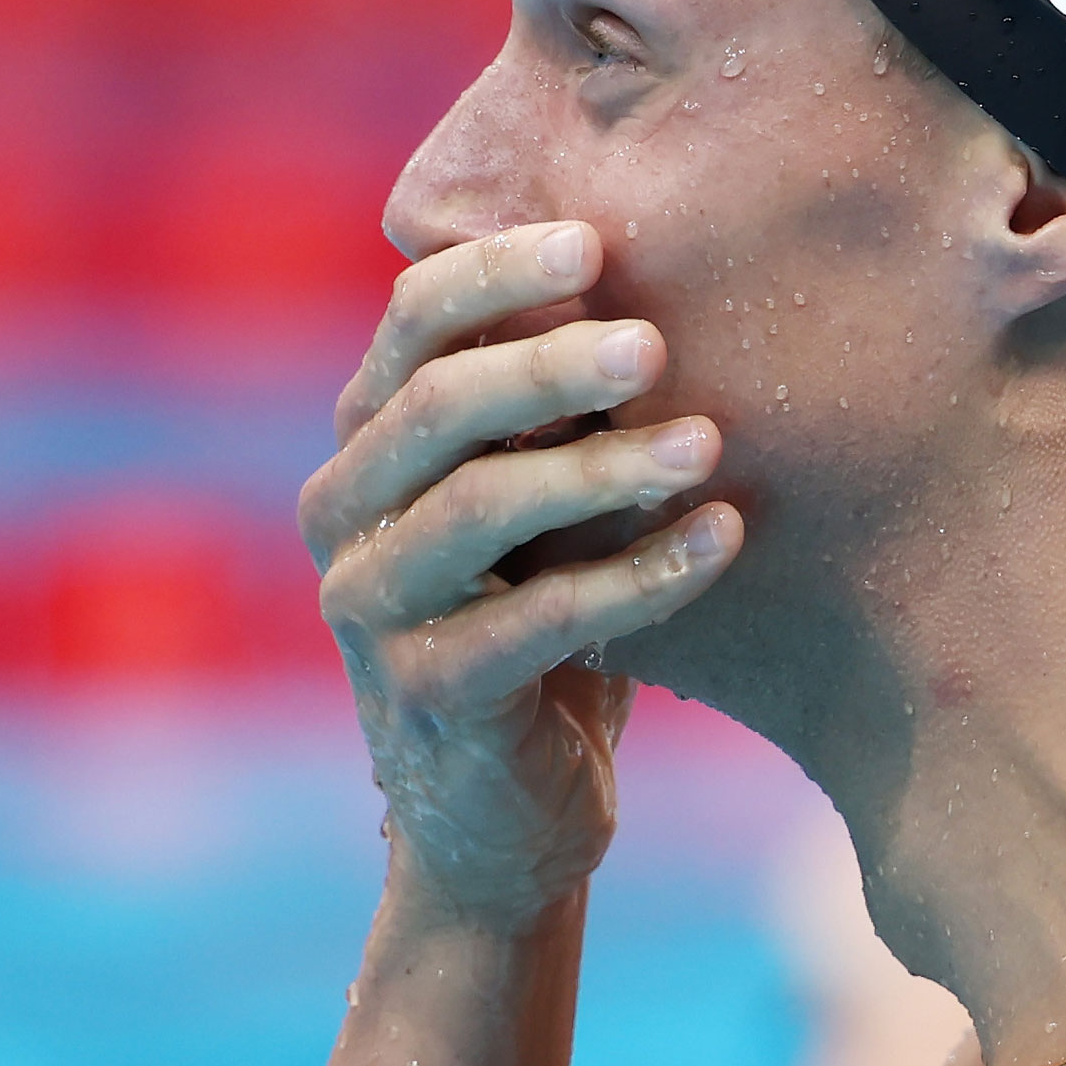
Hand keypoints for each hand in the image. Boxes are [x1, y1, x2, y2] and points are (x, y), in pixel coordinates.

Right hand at [301, 221, 742, 930]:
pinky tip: (720, 543)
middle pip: (437, 403)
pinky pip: (537, 619)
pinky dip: (637, 576)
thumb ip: (561, 416)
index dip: (496, 272)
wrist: (508, 821)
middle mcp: (344, 514)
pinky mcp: (425, 694)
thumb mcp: (547, 510)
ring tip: (707, 444)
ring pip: (481, 506)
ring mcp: (371, 608)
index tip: (595, 243)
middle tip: (653, 344)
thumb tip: (668, 284)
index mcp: (368, 444)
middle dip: (551, 363)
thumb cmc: (547, 633)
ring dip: (604, 468)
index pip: (413, 324)